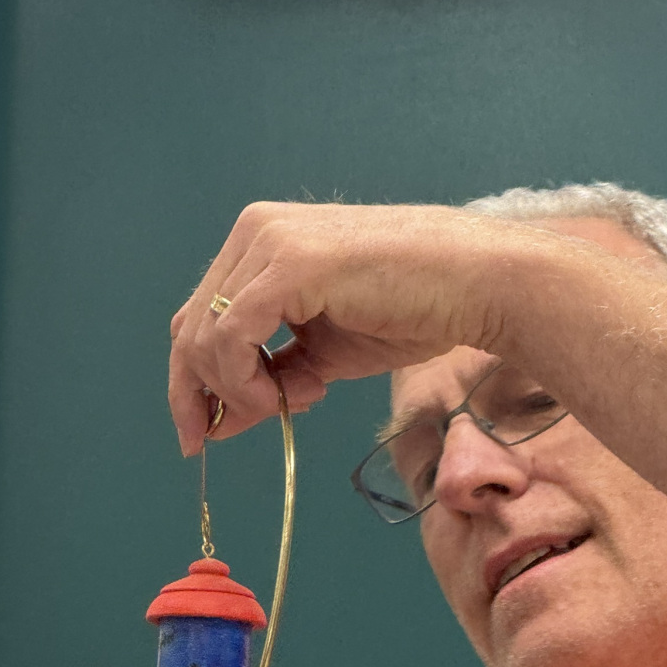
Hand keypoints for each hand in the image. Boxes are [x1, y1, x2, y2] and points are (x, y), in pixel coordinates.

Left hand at [169, 202, 523, 454]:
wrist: (477, 286)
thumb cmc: (413, 312)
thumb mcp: (324, 356)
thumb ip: (271, 379)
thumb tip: (220, 422)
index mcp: (259, 243)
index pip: (199, 318)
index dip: (191, 382)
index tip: (203, 431)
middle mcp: (254, 231)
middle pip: (189, 328)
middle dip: (200, 395)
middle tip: (222, 435)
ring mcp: (269, 241)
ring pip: (206, 338)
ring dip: (240, 392)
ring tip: (297, 401)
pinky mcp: (291, 262)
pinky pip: (233, 337)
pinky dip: (249, 381)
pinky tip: (297, 392)